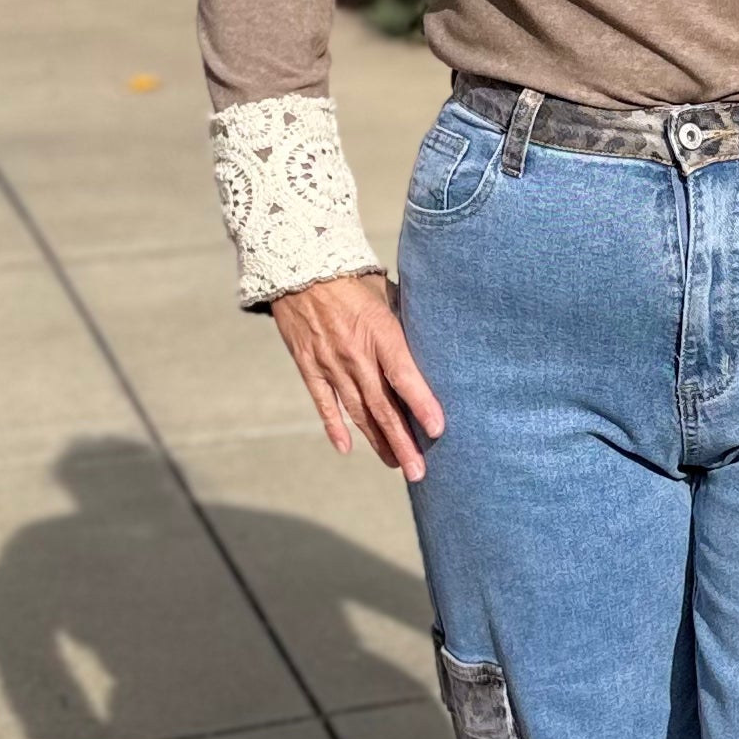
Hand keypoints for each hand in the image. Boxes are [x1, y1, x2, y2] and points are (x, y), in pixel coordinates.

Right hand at [270, 273, 443, 482]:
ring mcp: (329, 362)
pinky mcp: (309, 366)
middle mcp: (355, 353)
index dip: (421, 404)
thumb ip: (408, 322)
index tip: (438, 430)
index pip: (405, 375)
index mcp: (380, 331)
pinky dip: (334, 426)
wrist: (300, 266)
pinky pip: (324, 403)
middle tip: (420, 473)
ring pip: (357, 412)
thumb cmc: (353, 278)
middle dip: (403, 442)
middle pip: (383, 406)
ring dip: (378, 441)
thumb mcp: (387, 293)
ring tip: (396, 465)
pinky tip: (347, 448)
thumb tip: (435, 343)